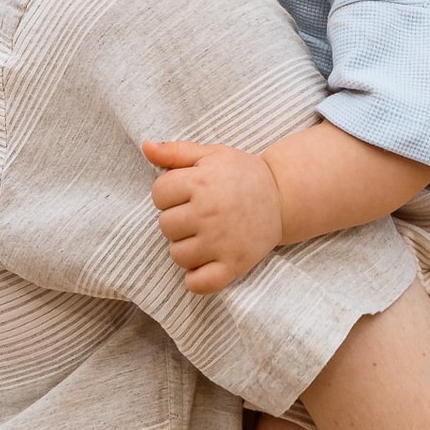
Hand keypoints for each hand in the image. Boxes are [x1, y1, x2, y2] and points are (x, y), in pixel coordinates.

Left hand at [142, 139, 283, 293]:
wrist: (283, 196)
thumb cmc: (242, 174)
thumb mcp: (212, 155)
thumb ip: (176, 152)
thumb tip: (146, 146)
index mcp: (202, 182)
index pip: (159, 194)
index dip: (170, 194)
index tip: (188, 194)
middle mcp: (210, 212)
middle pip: (165, 226)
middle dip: (178, 220)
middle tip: (199, 215)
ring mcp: (222, 241)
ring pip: (177, 255)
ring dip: (186, 248)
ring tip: (205, 236)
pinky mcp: (234, 265)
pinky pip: (198, 284)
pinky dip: (196, 278)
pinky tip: (206, 263)